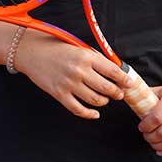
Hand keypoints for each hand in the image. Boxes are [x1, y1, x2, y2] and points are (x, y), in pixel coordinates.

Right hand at [14, 30, 130, 119]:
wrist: (32, 52)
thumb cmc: (56, 48)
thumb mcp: (78, 48)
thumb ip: (94, 59)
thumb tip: (114, 71)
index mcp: (86, 56)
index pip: (112, 71)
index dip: (124, 79)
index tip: (129, 83)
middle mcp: (79, 70)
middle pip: (106, 88)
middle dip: (117, 93)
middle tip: (119, 94)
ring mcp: (69, 84)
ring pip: (95, 100)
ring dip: (104, 102)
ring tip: (105, 99)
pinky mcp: (60, 94)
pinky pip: (79, 109)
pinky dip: (89, 114)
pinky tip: (95, 113)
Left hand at [136, 84, 161, 156]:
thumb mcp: (158, 91)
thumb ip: (142, 95)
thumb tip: (121, 94)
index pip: (157, 117)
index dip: (146, 126)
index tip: (141, 128)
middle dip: (150, 138)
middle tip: (146, 136)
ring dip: (158, 146)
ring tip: (153, 143)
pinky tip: (161, 150)